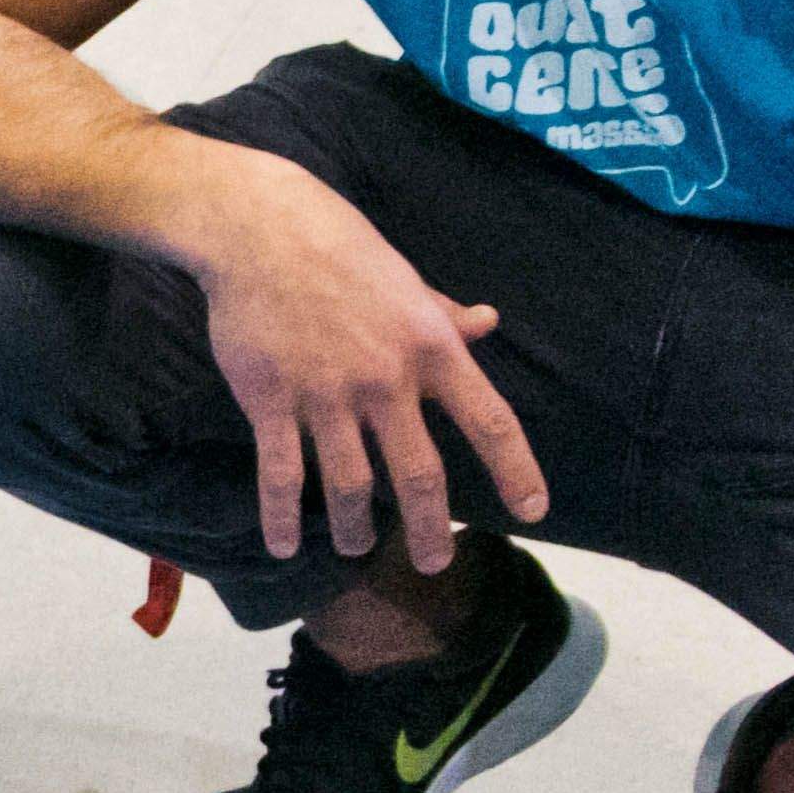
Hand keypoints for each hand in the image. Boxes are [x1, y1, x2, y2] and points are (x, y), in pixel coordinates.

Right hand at [179, 153, 544, 568]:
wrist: (260, 229)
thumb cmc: (340, 248)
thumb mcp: (407, 279)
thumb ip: (445, 315)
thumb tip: (489, 323)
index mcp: (432, 348)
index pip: (490, 422)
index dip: (517, 472)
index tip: (533, 512)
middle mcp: (387, 379)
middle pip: (420, 475)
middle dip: (429, 530)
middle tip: (435, 563)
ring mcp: (327, 393)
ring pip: (350, 486)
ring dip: (355, 530)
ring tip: (357, 549)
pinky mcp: (272, 400)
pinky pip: (281, 474)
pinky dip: (282, 517)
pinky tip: (284, 547)